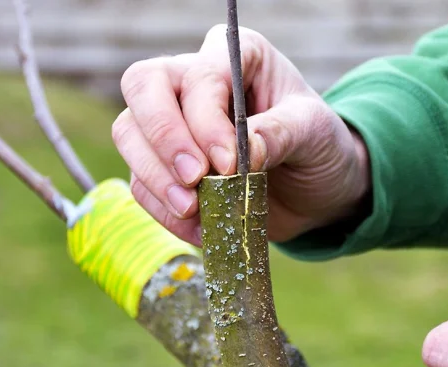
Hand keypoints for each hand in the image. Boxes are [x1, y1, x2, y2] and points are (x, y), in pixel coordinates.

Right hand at [112, 25, 370, 245]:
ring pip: (129, 134)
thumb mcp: (315, 132)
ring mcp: (171, 122)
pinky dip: (163, 210)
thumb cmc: (319, 147)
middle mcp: (193, 79)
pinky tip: (199, 227)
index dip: (205, 122)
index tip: (229, 164)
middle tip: (194, 181)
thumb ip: (279, 134)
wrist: (315, 190)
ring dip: (155, 178)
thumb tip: (241, 154)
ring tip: (193, 210)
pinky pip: (141, 183)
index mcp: (234, 57)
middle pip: (143, 87)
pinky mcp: (163, 166)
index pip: (199, 77)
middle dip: (164, 139)